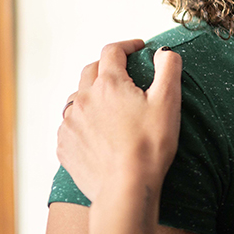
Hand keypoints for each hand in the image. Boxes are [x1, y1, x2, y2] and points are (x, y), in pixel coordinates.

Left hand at [57, 40, 181, 201]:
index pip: (113, 51)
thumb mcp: (168, 101)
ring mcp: (70, 123)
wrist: (125, 188)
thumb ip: (168, 68)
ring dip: (92, 94)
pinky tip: (98, 132)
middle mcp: (84, 98)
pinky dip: (83, 120)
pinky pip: (70, 124)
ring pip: (77, 97)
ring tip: (109, 105)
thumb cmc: (149, 145)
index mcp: (109, 84)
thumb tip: (164, 52)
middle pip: (91, 70)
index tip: (138, 48)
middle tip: (124, 73)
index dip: (127, 46)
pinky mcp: (64, 145)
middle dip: (107, 66)